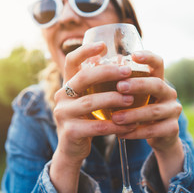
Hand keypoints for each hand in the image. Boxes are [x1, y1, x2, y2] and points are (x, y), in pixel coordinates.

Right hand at [52, 42, 136, 163]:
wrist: (72, 148)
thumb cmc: (86, 118)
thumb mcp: (89, 99)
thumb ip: (98, 85)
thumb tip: (124, 64)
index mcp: (67, 84)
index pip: (70, 61)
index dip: (85, 51)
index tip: (103, 45)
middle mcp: (61, 96)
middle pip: (83, 78)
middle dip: (107, 72)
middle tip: (128, 71)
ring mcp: (63, 114)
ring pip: (90, 102)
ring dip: (113, 99)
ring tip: (132, 99)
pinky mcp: (70, 132)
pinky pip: (95, 126)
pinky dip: (114, 125)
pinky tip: (128, 124)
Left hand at [111, 50, 181, 150]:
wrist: (158, 136)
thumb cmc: (138, 110)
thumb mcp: (133, 96)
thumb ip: (120, 84)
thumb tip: (93, 66)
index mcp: (158, 80)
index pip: (158, 63)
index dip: (148, 57)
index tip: (133, 55)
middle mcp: (168, 93)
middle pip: (157, 85)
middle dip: (138, 85)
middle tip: (119, 86)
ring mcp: (172, 111)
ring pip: (154, 111)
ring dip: (133, 114)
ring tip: (115, 117)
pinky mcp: (172, 129)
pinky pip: (153, 131)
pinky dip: (135, 133)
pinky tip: (121, 133)